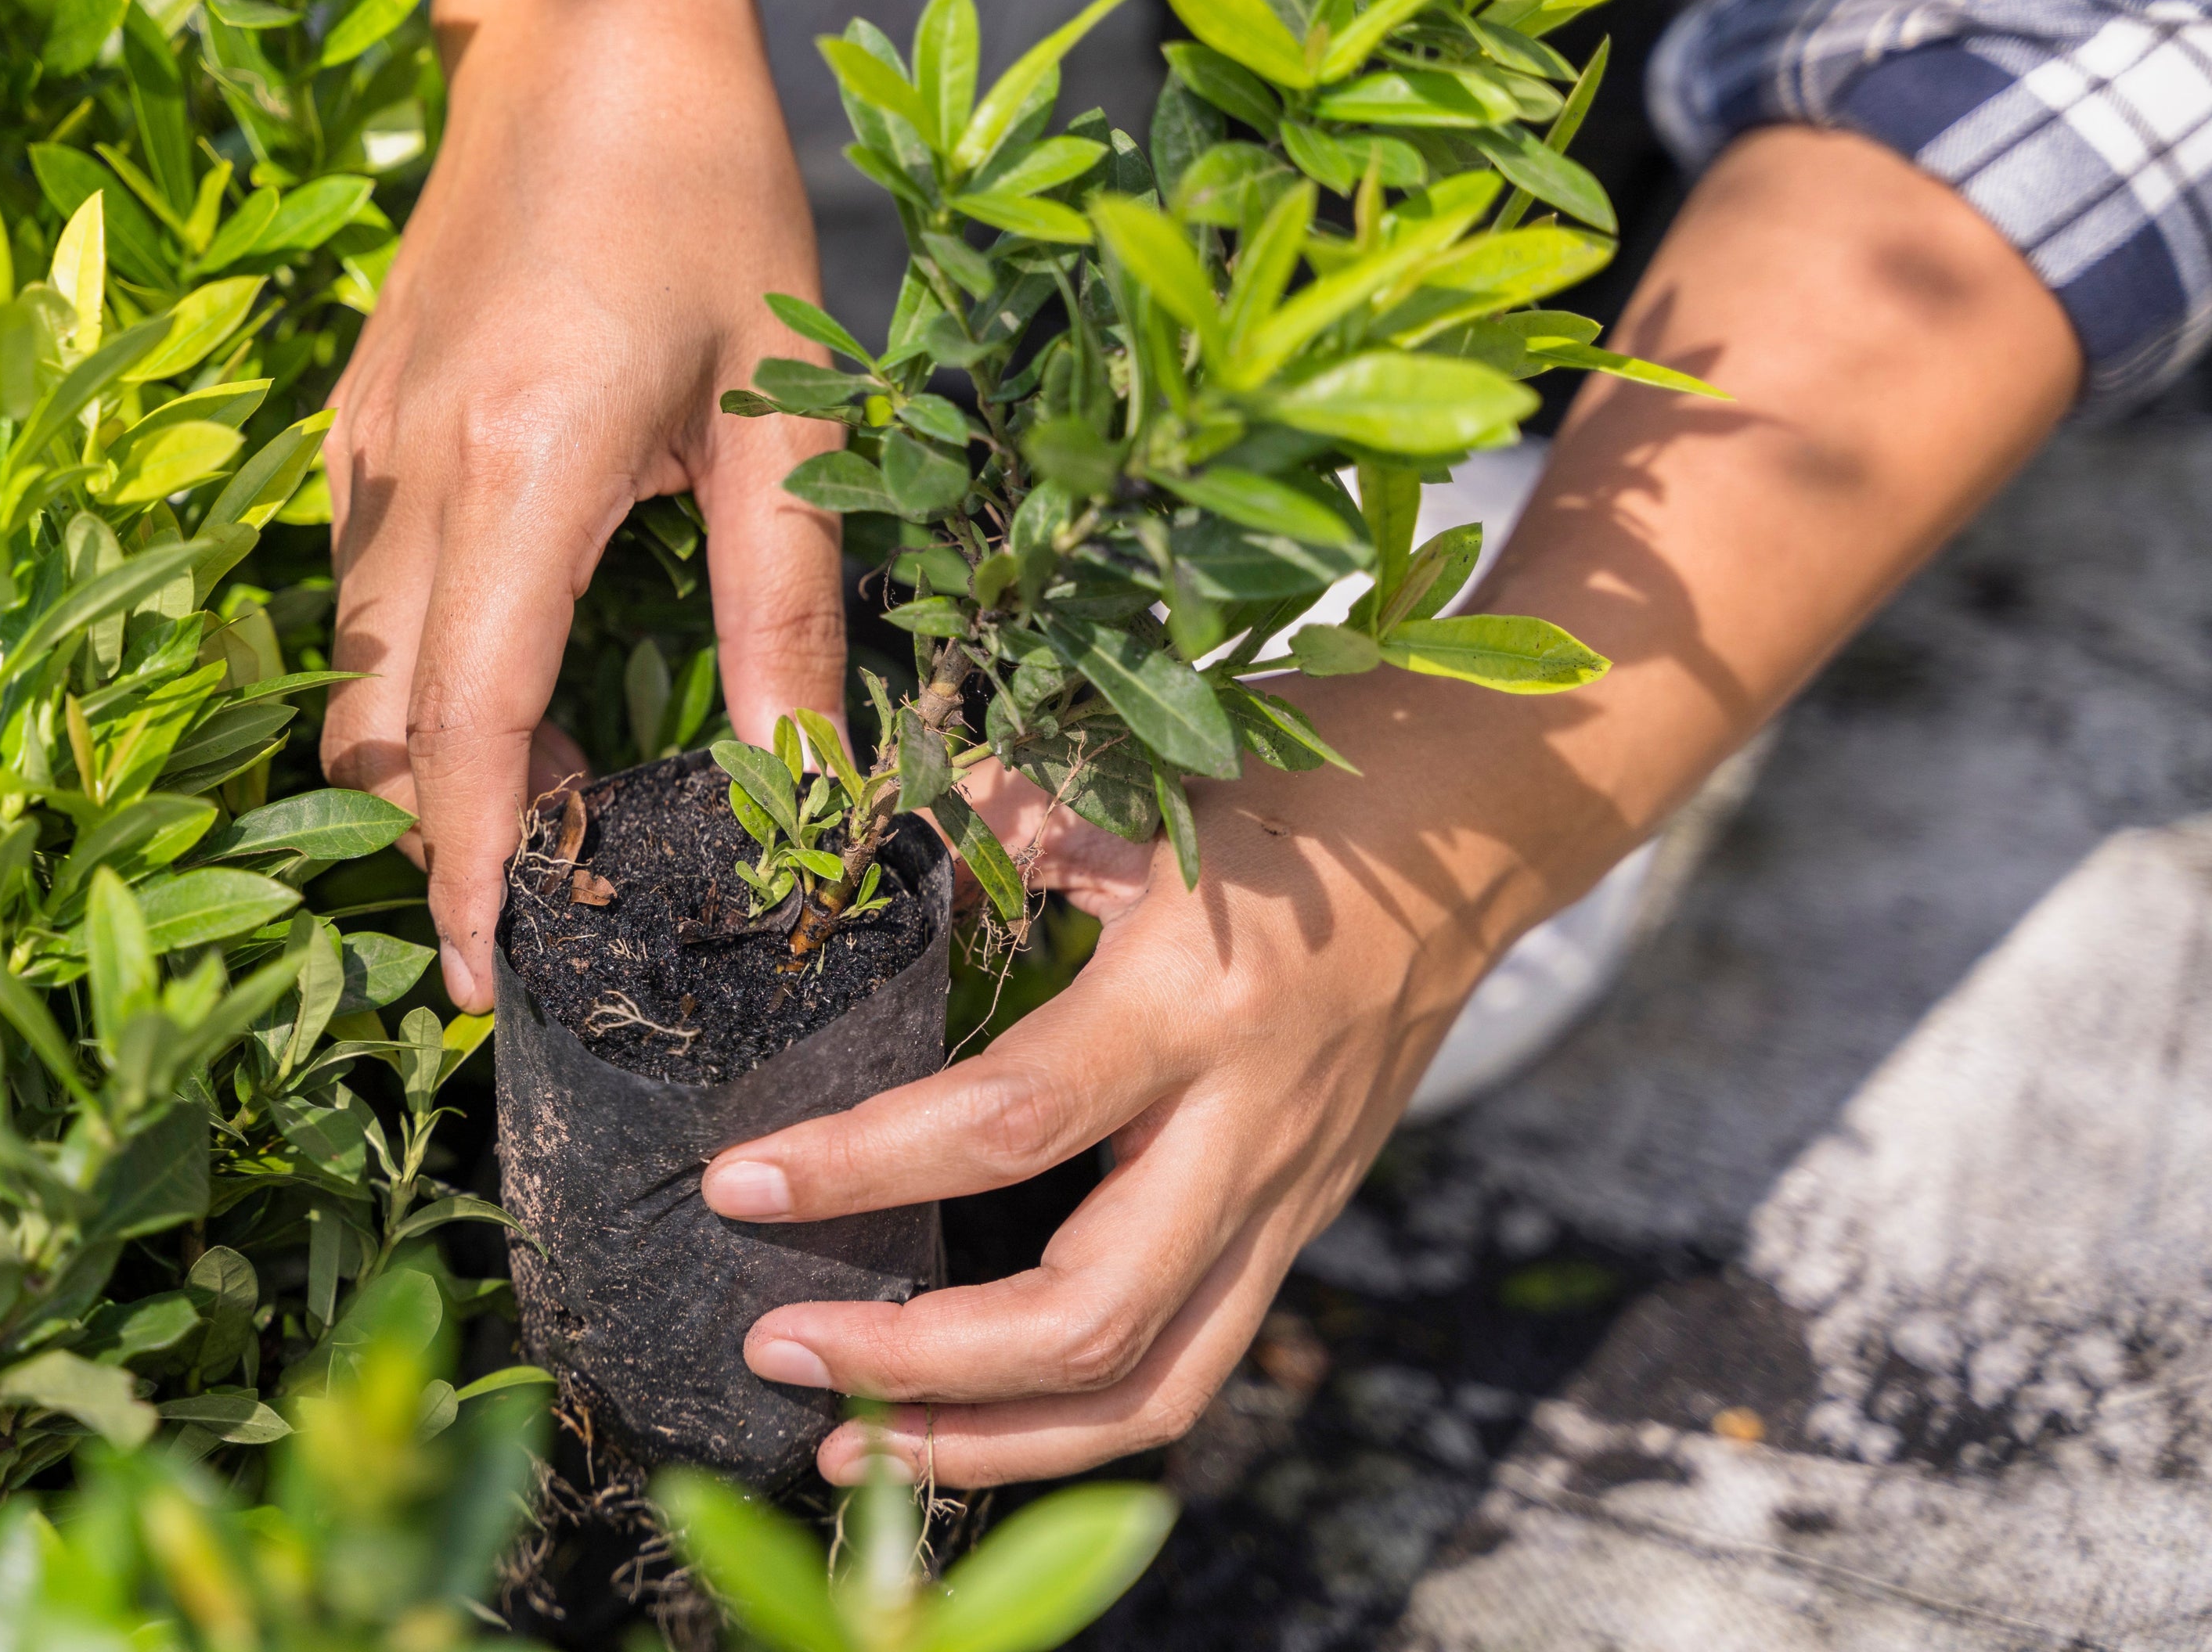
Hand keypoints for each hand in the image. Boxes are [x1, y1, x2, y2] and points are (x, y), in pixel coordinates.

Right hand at [320, 0, 845, 1012]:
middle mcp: (411, 470)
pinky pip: (363, 597)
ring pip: (358, 671)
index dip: (465, 869)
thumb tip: (796, 782)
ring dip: (436, 760)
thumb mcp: (785, 406)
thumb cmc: (707, 192)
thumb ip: (786, 607)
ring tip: (566, 798)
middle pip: (381, 726)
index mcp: (522, 466)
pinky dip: (422, 676)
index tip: (485, 984)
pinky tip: (527, 675)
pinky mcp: (360, 422)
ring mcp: (365, 444)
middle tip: (562, 906)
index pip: (461, 724)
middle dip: (446, 837)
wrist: (586, 24)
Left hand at [693, 125, 2088, 1484]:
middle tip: (772, 1348)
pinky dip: (1073, 1412)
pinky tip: (971, 1413)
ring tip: (853, 1443)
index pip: (1005, 1124)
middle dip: (913, 1366)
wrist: (1485, 820)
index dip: (859, 1170)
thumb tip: (892, 825)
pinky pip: (1190, 1362)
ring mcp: (1288, 1193)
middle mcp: (1247, 1125)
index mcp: (1191, 1001)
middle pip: (1084, 1320)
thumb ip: (1017, 826)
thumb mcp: (1150, 786)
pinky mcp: (1301, 1222)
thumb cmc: (1309, 779)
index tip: (738, 1185)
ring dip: (990, 1439)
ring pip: (1149, 1388)